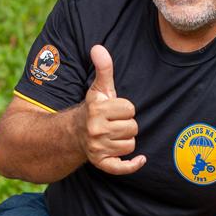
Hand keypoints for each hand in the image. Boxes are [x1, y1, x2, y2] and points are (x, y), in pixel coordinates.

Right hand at [77, 45, 144, 174]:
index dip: (125, 108)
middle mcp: (96, 130)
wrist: (73, 133)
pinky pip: (121, 168)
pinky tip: (141, 159)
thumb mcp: (98, 88)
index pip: (130, 109)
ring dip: (126, 140)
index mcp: (97, 110)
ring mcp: (97, 148)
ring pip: (130, 144)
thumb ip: (103, 68)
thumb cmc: (93, 109)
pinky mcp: (101, 163)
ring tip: (114, 135)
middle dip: (126, 124)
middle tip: (114, 123)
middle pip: (133, 128)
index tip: (115, 109)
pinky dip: (132, 165)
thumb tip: (98, 47)